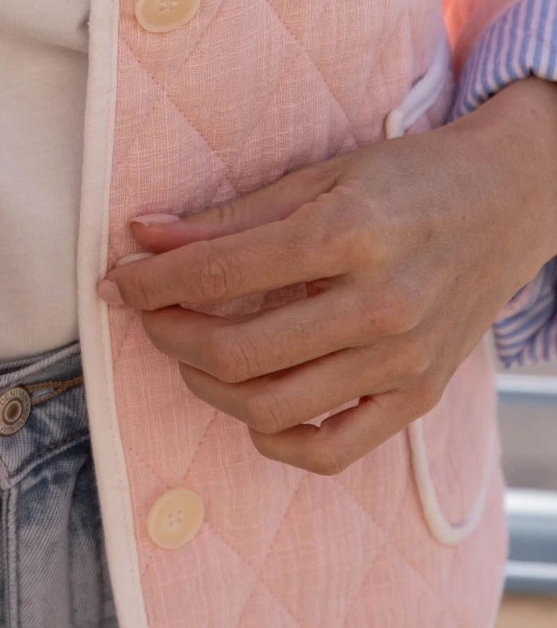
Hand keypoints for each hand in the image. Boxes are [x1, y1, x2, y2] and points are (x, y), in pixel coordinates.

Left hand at [97, 76, 556, 475]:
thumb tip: (142, 235)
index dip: (152, 282)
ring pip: (272, 407)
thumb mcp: (317, 177)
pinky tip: (249, 401)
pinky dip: (275, 439)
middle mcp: (379, 305)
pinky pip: (331, 450)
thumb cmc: (405, 180)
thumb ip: (228, 217)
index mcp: (348, 234)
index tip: (119, 280)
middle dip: (169, 335)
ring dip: (207, 386)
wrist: (507, 203)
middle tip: (148, 314)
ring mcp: (402, 361)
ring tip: (189, 351)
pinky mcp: (418, 398)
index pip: (219, 272)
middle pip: (237, 351)